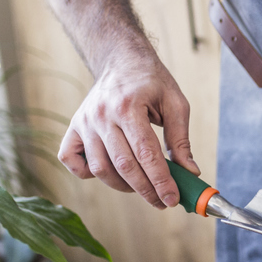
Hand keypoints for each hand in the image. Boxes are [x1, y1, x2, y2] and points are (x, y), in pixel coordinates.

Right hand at [57, 54, 198, 208]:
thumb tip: (190, 172)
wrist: (122, 59)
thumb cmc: (151, 81)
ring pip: (100, 168)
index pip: (146, 153)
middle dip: (146, 189)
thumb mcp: (175, 103)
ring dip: (123, 186)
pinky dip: (86, 172)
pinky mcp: (74, 127)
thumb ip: (181, 139)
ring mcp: (84, 122)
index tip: (172, 199)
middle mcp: (102, 115)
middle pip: (124, 165)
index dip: (160, 180)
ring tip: (142, 188)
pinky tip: (108, 173)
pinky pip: (71, 159)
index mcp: (128, 106)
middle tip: (162, 201)